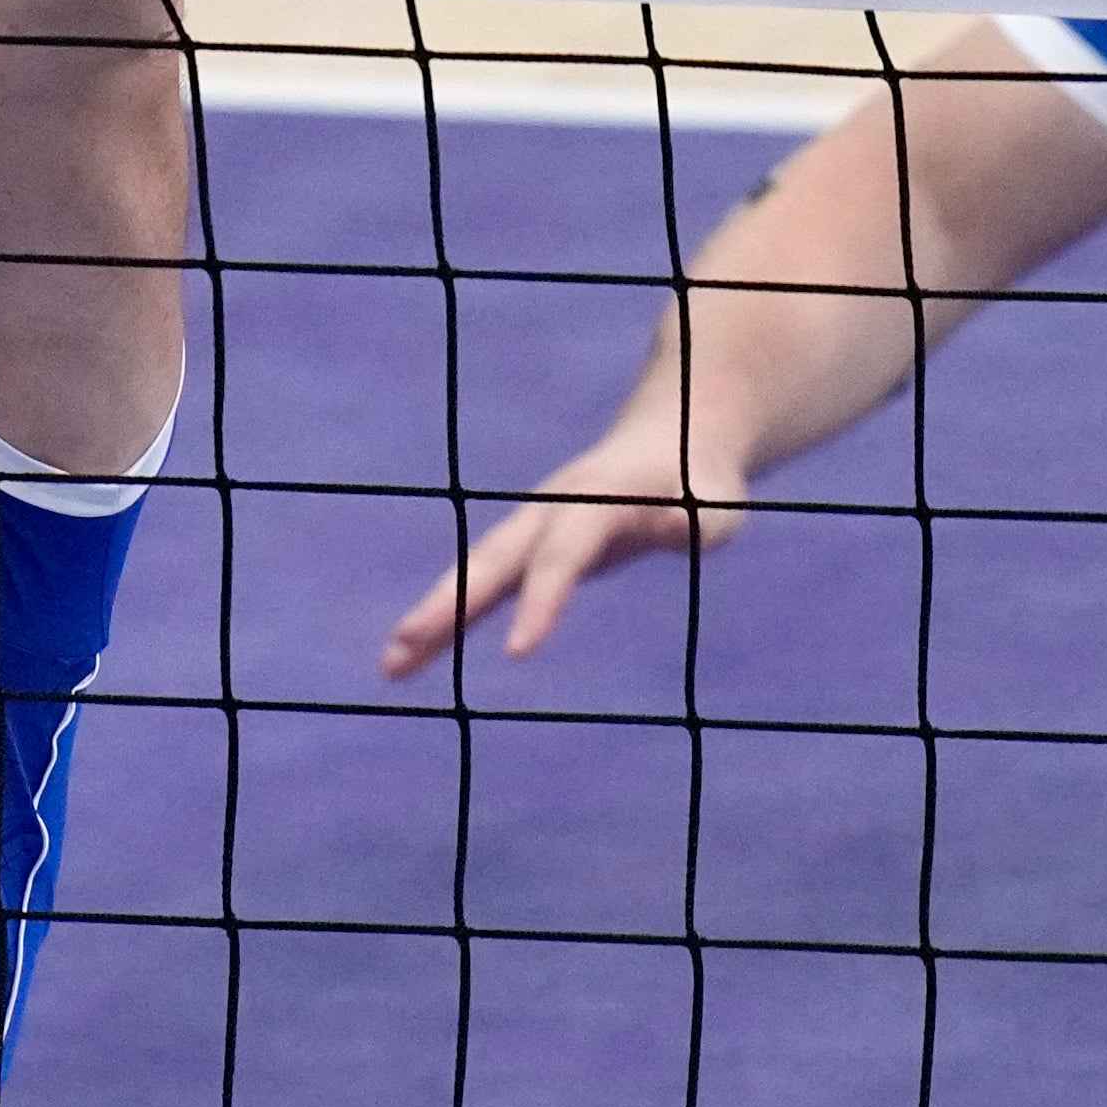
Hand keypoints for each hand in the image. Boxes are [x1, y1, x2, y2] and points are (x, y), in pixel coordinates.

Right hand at [378, 416, 738, 678]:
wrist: (671, 440)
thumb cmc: (700, 482)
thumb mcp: (715, 500)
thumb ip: (700, 520)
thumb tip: (686, 529)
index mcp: (594, 501)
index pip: (561, 557)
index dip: (540, 603)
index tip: (517, 655)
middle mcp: (548, 513)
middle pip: (491, 562)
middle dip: (449, 605)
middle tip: (405, 642)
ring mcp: (531, 530)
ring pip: (474, 577)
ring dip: (432, 619)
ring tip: (390, 666)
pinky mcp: (526, 552)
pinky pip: (483, 591)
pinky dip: (451, 624)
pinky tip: (413, 659)